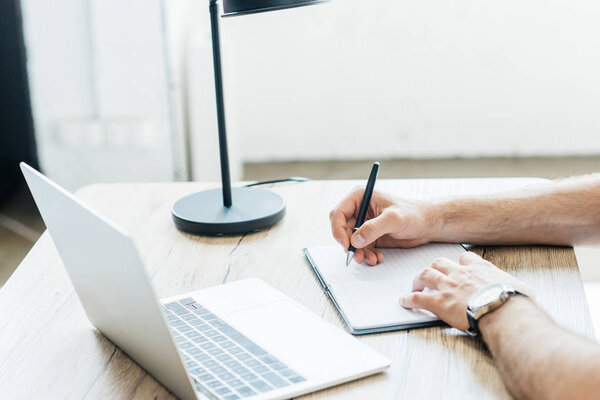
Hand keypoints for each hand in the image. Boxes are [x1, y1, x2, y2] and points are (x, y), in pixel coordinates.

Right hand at [329, 188, 435, 264]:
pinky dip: (366, 254)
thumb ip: (373, 228)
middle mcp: (358, 208)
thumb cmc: (413, 214)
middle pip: (342, 229)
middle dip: (349, 245)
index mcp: (360, 197)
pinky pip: (360, 247)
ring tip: (371, 259)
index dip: (338, 230)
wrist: (426, 225)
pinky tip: (377, 257)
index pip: (338, 213)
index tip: (346, 245)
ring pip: (350, 241)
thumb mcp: (393, 219)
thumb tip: (355, 240)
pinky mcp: (369, 234)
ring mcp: (363, 222)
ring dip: (359, 252)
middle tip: (357, 256)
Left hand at [400, 252, 531, 330]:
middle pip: (440, 262)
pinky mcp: (439, 302)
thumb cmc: (514, 302)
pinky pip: (418, 298)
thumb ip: (512, 285)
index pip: (466, 258)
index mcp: (480, 269)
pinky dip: (408, 299)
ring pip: (425, 274)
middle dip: (434, 268)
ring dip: (418, 279)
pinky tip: (404, 301)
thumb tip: (518, 291)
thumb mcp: (519, 287)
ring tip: (414, 285)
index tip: (458, 266)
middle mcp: (460, 273)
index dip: (460, 263)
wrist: (503, 311)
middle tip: (430, 275)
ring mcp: (448, 286)